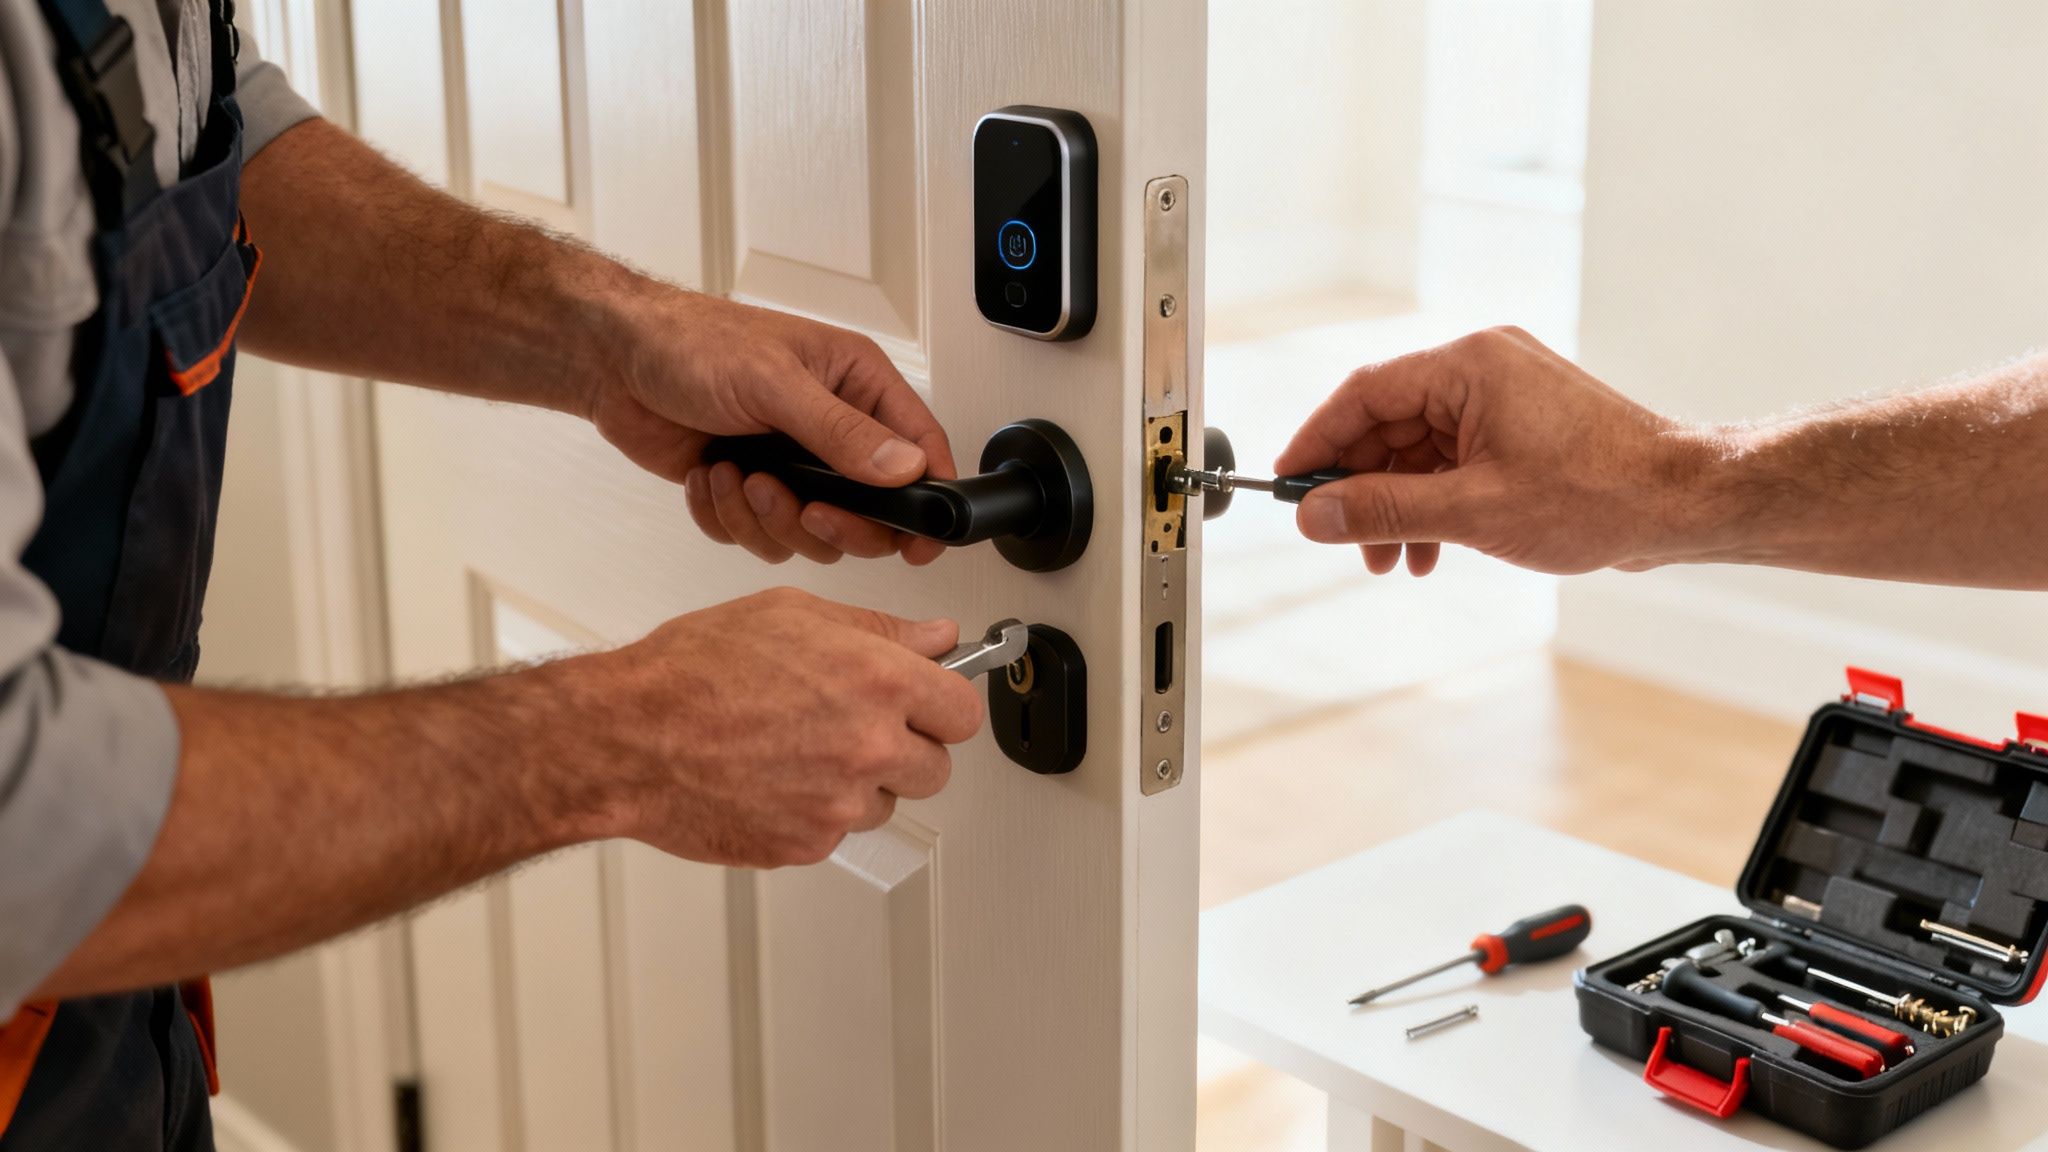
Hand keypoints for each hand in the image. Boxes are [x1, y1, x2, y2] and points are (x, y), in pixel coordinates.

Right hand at [569, 588, 984, 866]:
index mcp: (878, 680)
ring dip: (859, 785)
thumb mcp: (791, 613)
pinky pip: (835, 834)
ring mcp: (840, 804)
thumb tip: (935, 638)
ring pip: (885, 804)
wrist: (625, 738)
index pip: (962, 710)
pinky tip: (772, 779)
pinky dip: (814, 813)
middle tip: (855, 728)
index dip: (943, 704)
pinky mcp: (806, 846)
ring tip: (797, 750)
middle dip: (906, 749)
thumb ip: (878, 629)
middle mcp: (869, 746)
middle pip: (936, 768)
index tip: (927, 703)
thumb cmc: (692, 671)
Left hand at [590, 290, 955, 564]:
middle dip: (831, 523)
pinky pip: (758, 539)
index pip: (921, 450)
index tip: (918, 544)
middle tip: (802, 509)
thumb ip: (841, 431)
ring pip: (811, 536)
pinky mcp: (750, 490)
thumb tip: (903, 467)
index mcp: (856, 385)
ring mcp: (791, 465)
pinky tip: (709, 477)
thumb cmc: (690, 342)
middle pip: (871, 514)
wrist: (613, 361)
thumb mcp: (774, 381)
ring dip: (766, 519)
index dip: (928, 501)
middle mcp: (832, 429)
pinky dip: (727, 518)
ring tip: (737, 476)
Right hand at [1276, 326, 1701, 575]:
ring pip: (1420, 448)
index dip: (1318, 441)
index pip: (1363, 393)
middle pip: (1389, 423)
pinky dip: (1436, 502)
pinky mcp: (1523, 426)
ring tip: (1396, 561)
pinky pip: (1455, 458)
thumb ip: (1384, 510)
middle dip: (1364, 488)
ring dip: (1400, 505)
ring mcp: (1506, 396)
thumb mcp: (1472, 511)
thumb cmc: (1596, 494)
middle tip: (1346, 542)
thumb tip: (1315, 515)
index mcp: (1468, 365)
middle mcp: (1483, 367)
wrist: (1683, 502)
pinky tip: (1432, 550)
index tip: (1289, 485)